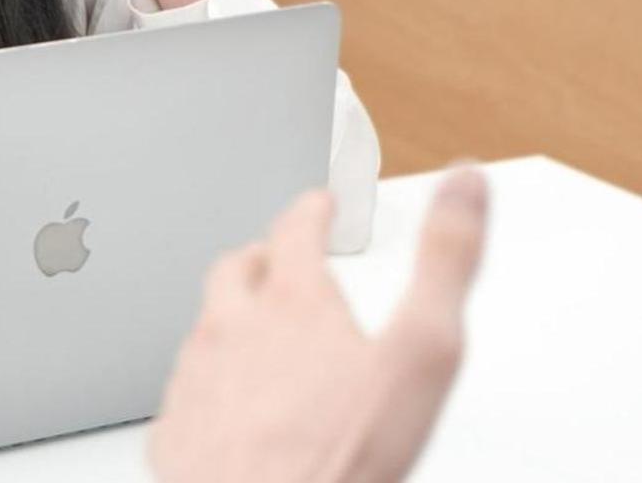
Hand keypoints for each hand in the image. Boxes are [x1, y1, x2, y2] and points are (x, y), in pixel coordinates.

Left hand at [148, 169, 489, 482]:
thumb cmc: (338, 460)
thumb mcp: (421, 354)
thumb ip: (446, 263)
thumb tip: (464, 186)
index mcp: (293, 304)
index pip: (296, 228)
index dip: (313, 211)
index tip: (321, 206)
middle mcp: (232, 330)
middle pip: (236, 271)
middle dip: (264, 258)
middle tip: (282, 258)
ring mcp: (198, 381)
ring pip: (206, 328)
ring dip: (232, 318)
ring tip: (259, 329)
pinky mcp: (177, 433)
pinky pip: (186, 389)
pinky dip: (210, 381)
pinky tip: (231, 402)